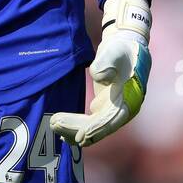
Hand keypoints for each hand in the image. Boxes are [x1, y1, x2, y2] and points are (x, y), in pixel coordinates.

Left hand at [51, 0, 151, 147]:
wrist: (124, 46)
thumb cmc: (121, 49)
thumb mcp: (115, 51)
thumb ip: (107, 62)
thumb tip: (98, 76)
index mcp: (130, 99)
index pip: (112, 119)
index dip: (96, 129)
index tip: (79, 136)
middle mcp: (123, 109)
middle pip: (99, 126)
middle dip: (77, 128)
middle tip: (54, 124)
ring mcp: (113, 109)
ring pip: (93, 127)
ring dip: (74, 129)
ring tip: (53, 126)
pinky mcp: (104, 107)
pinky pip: (90, 122)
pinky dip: (76, 126)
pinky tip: (62, 132)